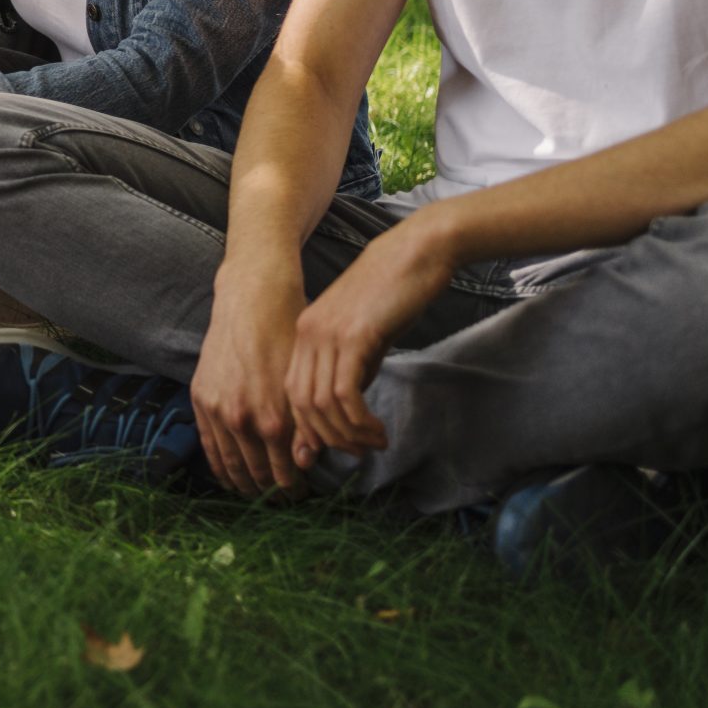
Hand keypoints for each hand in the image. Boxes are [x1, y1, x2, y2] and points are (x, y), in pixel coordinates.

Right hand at [192, 265, 308, 496]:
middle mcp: (243, 421)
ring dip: (244, 484)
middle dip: (271, 490)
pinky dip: (218, 466)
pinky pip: (207, 444)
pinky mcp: (200, 399)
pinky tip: (227, 477)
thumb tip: (307, 463)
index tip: (301, 494)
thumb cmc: (287, 338)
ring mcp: (217, 411)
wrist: (252, 303)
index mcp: (274, 420)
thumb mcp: (304, 385)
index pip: (285, 473)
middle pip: (256, 474)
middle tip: (281, 498)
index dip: (294, 489)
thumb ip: (306, 427)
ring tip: (255, 492)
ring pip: (230, 464)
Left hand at [286, 219, 455, 465]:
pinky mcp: (353, 337)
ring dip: (348, 435)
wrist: (414, 255)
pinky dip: (359, 421)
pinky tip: (378, 430)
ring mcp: (327, 335)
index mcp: (304, 333)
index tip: (339, 448)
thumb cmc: (393, 297)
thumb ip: (349, 372)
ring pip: (322, 405)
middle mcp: (307, 334)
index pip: (293, 395)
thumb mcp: (363, 340)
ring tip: (375, 443)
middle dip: (330, 439)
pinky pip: (344, 394)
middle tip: (361, 452)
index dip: (312, 429)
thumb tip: (345, 417)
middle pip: (301, 405)